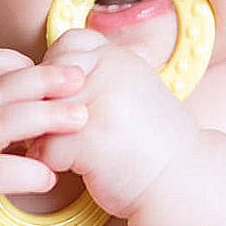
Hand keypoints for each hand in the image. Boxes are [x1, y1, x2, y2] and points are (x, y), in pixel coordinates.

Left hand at [29, 29, 200, 218]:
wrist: (185, 182)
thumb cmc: (151, 141)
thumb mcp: (133, 88)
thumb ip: (97, 73)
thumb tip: (41, 74)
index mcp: (120, 55)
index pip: (67, 43)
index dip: (56, 69)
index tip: (66, 96)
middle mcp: (110, 71)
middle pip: (46, 79)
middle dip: (44, 106)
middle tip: (62, 129)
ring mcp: (100, 102)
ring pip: (41, 114)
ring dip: (44, 136)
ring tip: (64, 149)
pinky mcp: (90, 138)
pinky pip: (45, 147)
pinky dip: (50, 163)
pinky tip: (72, 168)